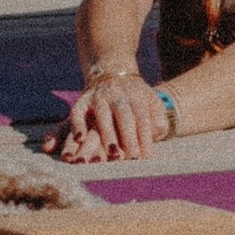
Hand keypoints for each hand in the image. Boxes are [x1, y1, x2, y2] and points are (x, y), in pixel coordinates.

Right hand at [59, 74, 173, 162]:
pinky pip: (77, 111)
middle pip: (124, 115)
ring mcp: (99, 96)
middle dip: (128, 137)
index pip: (142, 116)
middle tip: (131, 159)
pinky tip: (79, 139)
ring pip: (102, 114)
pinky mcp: (83, 101)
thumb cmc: (136, 100)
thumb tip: (158, 133)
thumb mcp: (152, 103)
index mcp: (137, 95)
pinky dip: (77, 124)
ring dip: (106, 134)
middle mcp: (117, 94)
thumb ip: (157, 119)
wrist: (114, 75)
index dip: (145, 136)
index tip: (146, 157)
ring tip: (111, 154)